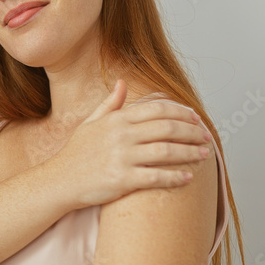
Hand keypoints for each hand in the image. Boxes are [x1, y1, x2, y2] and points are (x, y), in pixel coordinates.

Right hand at [48, 78, 211, 209]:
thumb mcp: (91, 123)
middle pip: (167, 128)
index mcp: (117, 119)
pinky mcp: (122, 180)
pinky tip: (188, 178)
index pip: (157, 109)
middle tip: (205, 137)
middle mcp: (121, 136)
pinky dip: (175, 177)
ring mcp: (122, 158)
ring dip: (189, 153)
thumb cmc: (76, 153)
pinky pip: (156, 177)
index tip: (195, 118)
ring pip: (166, 152)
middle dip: (191, 132)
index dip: (181, 112)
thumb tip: (122, 83)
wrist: (59, 181)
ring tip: (203, 155)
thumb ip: (111, 103)